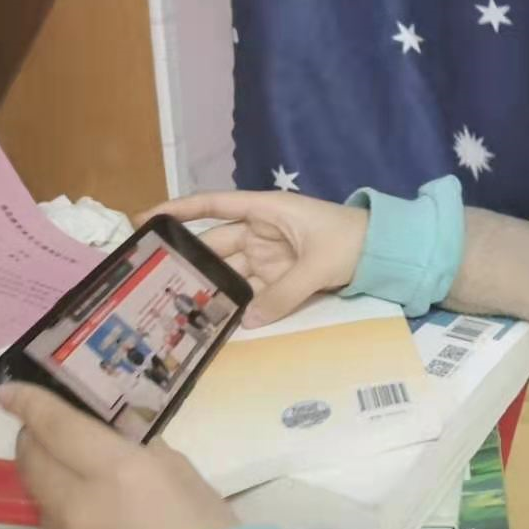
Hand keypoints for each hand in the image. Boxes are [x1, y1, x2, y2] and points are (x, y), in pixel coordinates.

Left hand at [0, 383, 237, 528]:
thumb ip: (146, 454)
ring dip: (55, 487)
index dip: (30, 403)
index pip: (56, 427)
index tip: (8, 388)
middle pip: (32, 463)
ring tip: (89, 489)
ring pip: (43, 505)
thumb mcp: (188, 480)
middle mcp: (76, 509)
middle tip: (47, 431)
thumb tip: (121, 439)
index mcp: (115, 473)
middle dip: (34, 441)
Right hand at [137, 191, 367, 326]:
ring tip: (176, 309)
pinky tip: (215, 322)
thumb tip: (247, 321)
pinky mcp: (280, 278)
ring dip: (210, 289)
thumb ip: (283, 294)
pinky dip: (236, 306)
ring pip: (230, 273)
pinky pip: (251, 291)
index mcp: (266, 210)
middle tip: (153, 281)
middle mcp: (260, 231)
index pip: (214, 206)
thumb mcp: (317, 264)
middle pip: (216, 245)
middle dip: (189, 261)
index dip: (179, 210)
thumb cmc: (352, 240)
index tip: (144, 219)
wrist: (385, 253)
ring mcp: (268, 256)